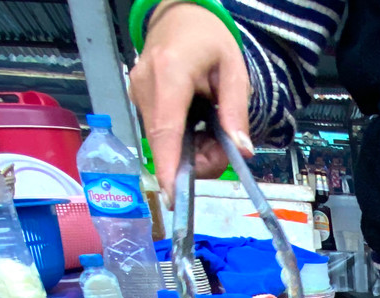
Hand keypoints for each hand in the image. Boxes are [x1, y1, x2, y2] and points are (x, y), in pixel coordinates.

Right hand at [129, 0, 254, 204]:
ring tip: (212, 125)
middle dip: (198, 159)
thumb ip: (236, 112)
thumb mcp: (234, 69)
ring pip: (164, 144)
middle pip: (167, 145)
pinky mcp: (138, 101)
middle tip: (226, 145)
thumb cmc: (208, 38)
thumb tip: (242, 151)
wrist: (179, 15)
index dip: (169, 167)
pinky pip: (161, 135)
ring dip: (192, 149)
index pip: (166, 130)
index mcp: (170, 74)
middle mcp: (146, 86)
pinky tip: (197, 122)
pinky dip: (183, 140)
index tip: (174, 196)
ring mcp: (137, 94)